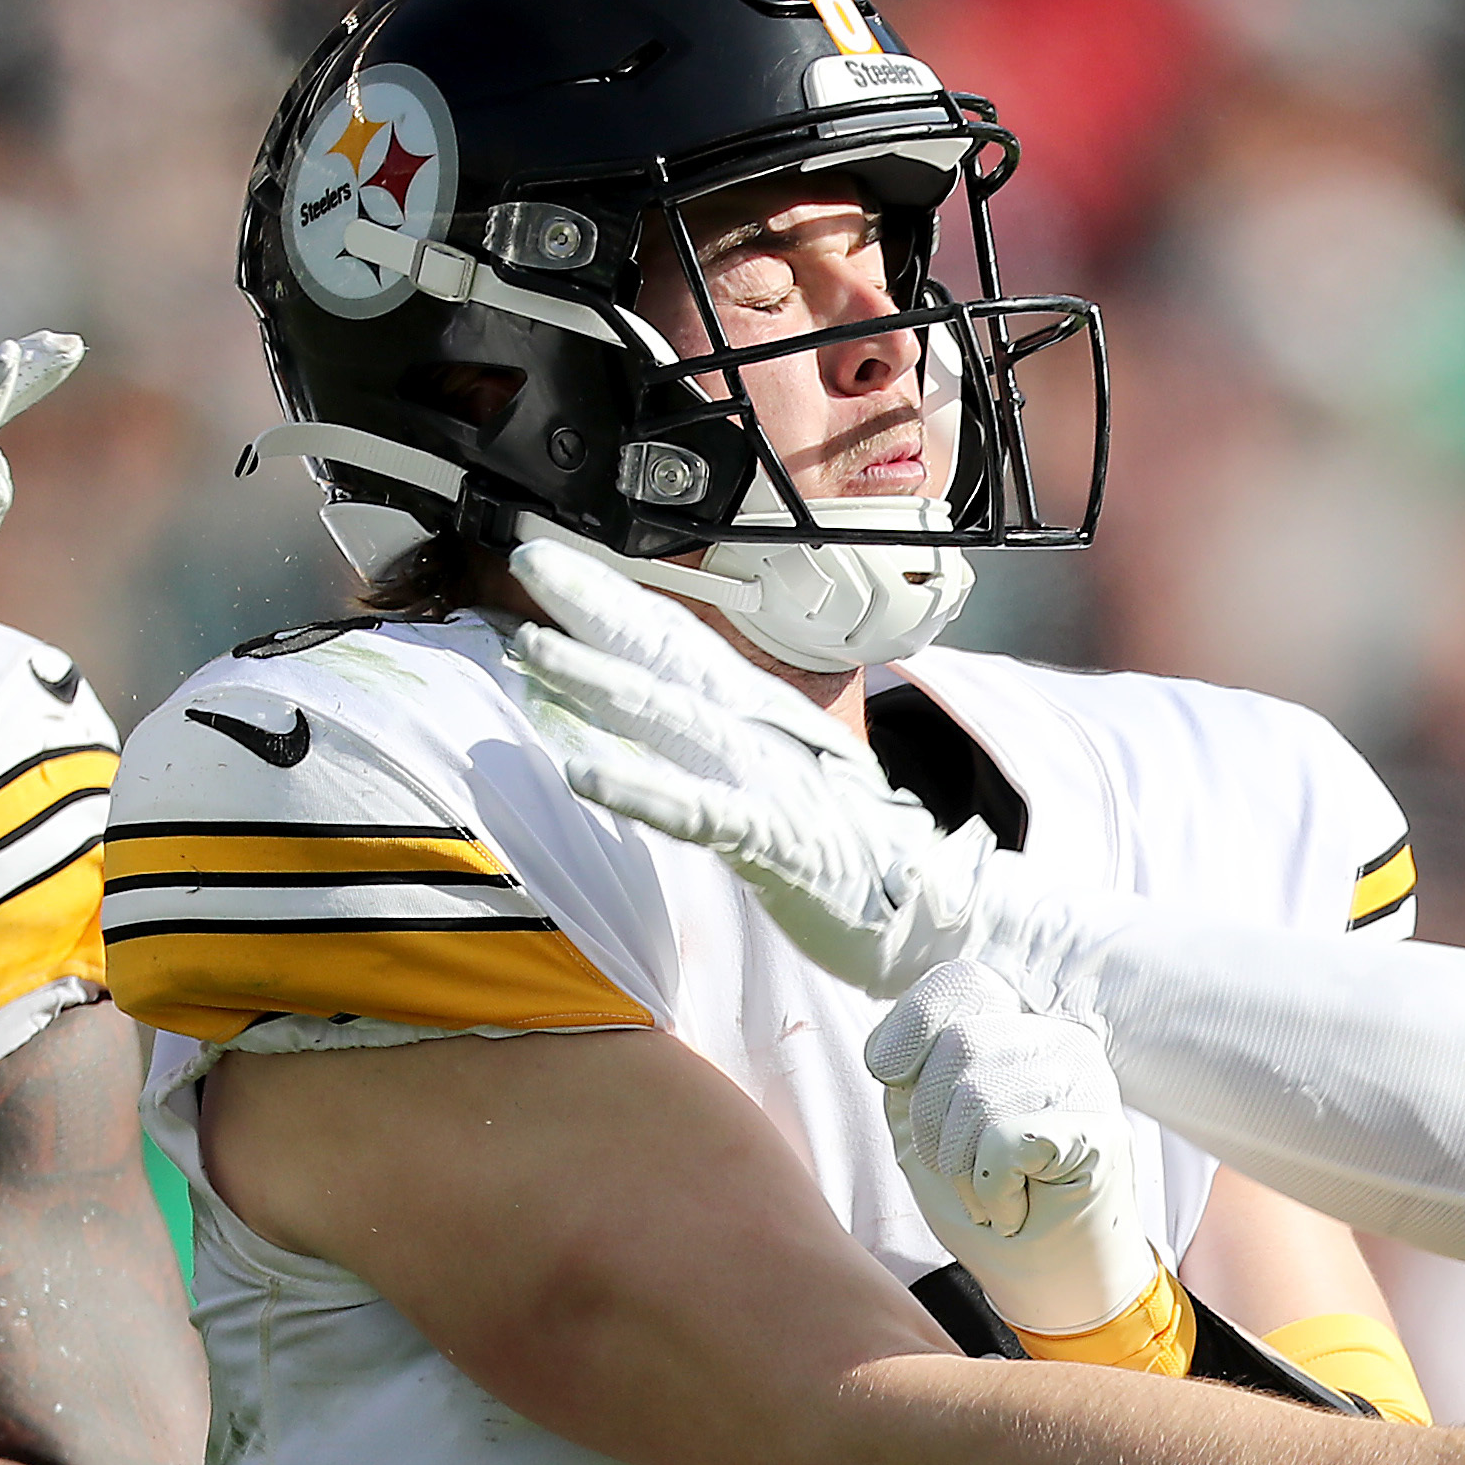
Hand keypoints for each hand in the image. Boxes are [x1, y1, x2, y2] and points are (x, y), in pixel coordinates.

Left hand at [507, 534, 1118, 1000]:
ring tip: (533, 652)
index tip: (545, 556)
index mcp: (757, 714)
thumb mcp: (774, 775)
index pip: (675, 638)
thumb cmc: (846, 848)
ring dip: (600, 682)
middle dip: (595, 604)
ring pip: (672, 719)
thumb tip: (640, 710)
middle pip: (668, 654)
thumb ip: (711, 741)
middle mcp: (758, 732)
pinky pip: (696, 810)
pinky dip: (640, 787)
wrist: (936, 911)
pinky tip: (582, 770)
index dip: (611, 594)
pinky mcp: (775, 841)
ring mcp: (768, 781)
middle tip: (528, 554)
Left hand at [870, 963, 1159, 1337]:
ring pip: (978, 1096)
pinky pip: (1005, 1142)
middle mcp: (1059, 1040)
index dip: (909, 1030)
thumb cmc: (989, 1204)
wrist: (1050, 1281)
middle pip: (957, 1044)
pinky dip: (993, 1190)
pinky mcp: (1100, 1130)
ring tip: (993, 1194)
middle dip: (934, 1127)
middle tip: (965, 1175)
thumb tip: (889, 1052)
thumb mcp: (924, 1134)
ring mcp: (1087, 1082)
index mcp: (1016, 1029)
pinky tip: (1017, 1206)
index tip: (896, 1079)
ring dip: (964, 1170)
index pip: (959, 984)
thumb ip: (909, 1080)